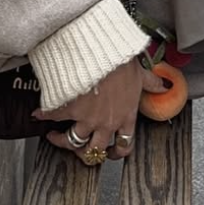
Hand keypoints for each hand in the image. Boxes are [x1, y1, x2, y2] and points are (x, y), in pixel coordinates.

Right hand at [33, 59, 165, 162]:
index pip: (124, 144)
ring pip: (74, 143)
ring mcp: (86, 118)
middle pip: (96, 152)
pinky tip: (38, 114)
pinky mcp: (68, 108)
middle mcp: (106, 122)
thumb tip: (164, 86)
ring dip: (62, 141)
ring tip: (55, 136)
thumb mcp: (141, 71)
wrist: (99, 49)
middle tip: (81, 151)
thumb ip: (151, 83)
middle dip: (88, 154)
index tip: (111, 152)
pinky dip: (42, 116)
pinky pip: (52, 118)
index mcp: (125, 115)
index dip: (118, 152)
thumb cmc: (121, 59)